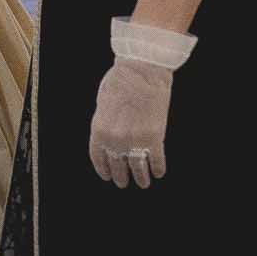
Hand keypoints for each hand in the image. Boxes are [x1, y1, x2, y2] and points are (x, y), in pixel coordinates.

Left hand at [88, 59, 173, 188]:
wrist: (141, 72)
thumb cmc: (120, 82)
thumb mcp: (102, 104)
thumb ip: (105, 123)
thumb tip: (109, 136)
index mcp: (99, 130)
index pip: (98, 158)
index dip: (103, 169)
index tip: (107, 176)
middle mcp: (115, 140)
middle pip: (117, 166)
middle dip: (120, 177)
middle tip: (123, 182)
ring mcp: (135, 141)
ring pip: (137, 168)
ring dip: (140, 178)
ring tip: (143, 183)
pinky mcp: (155, 138)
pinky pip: (156, 161)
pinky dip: (157, 169)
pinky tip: (158, 173)